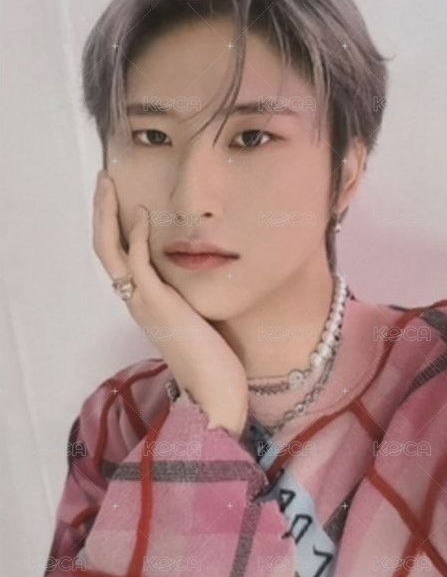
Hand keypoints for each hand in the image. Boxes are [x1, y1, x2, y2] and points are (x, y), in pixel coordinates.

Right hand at [92, 169, 248, 438]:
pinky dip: (136, 236)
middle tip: (103, 181)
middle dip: (101, 213)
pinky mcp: (160, 304)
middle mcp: (136, 301)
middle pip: (105, 249)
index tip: (119, 198)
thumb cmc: (211, 363)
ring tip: (109, 185)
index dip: (114, 227)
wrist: (214, 396)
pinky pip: (138, 263)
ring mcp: (144, 302)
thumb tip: (203, 277)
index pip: (118, 258)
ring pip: (110, 251)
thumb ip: (189, 297)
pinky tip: (144, 214)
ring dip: (108, 214)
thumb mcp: (197, 321)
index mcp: (144, 303)